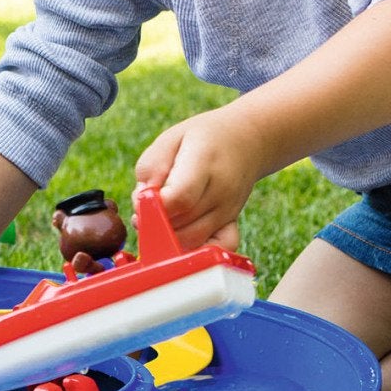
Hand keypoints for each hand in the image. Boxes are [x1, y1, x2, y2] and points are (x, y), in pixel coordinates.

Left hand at [133, 105, 266, 250]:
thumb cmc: (201, 138)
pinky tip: (181, 238)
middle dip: (153, 221)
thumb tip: (142, 200)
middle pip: (181, 224)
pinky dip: (196, 251)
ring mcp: (229, 211)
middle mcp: (221, 191)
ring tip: (160, 216)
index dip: (154, 207)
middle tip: (147, 205)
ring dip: (166, 237)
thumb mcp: (170, 139)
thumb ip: (151, 168)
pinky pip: (218, 249)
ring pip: (192, 241)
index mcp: (204, 163)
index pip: (179, 198)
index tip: (143, 199)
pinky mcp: (232, 223)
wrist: (248, 140)